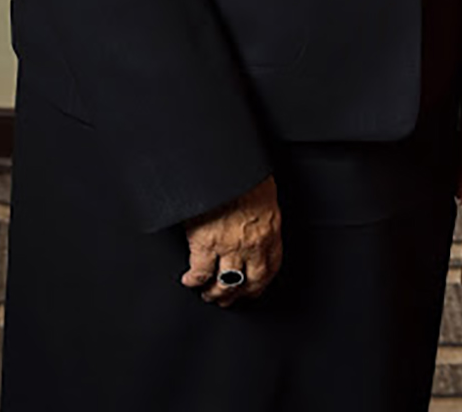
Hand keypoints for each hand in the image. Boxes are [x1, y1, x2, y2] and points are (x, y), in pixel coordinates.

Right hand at [182, 174, 282, 306]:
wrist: (226, 162)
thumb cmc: (244, 171)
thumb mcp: (263, 189)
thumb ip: (260, 210)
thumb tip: (255, 218)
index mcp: (270, 227)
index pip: (272, 265)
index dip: (261, 283)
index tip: (254, 289)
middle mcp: (253, 241)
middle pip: (250, 281)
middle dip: (239, 294)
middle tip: (229, 300)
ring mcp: (229, 245)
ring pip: (226, 283)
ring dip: (216, 293)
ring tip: (208, 294)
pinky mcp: (205, 243)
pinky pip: (200, 273)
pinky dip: (194, 280)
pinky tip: (189, 281)